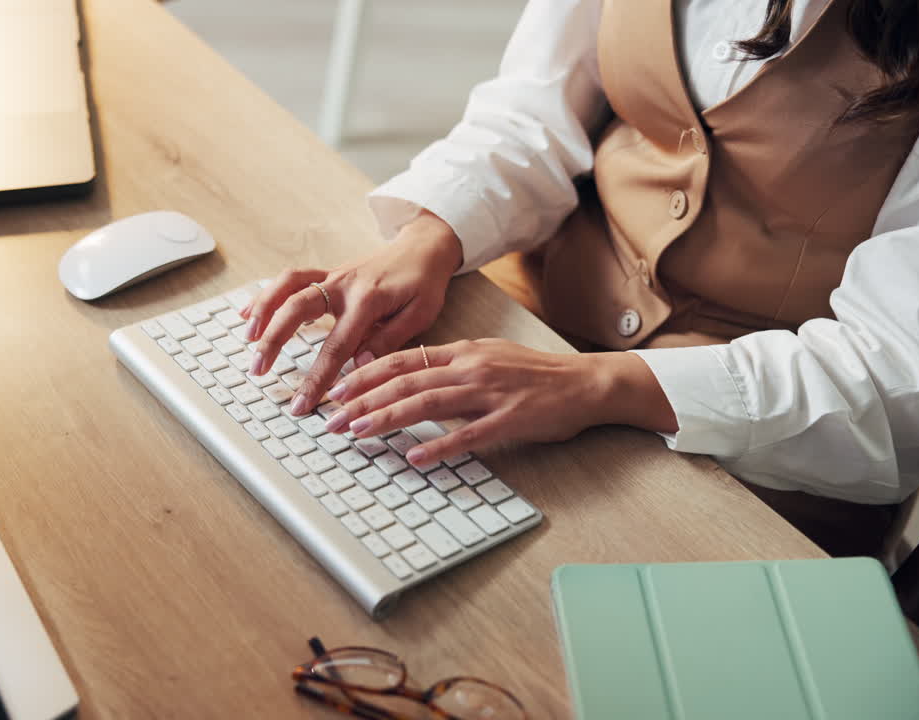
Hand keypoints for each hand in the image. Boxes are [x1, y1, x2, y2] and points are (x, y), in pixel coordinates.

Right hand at [240, 211, 462, 415]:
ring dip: (263, 310)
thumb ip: (389, 339)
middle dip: (274, 340)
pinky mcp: (326, 273)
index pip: (336, 346)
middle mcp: (344, 285)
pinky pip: (291, 280)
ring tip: (248, 339)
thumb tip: (359, 364)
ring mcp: (332, 276)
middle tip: (257, 370)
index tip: (302, 403)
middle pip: (297, 308)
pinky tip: (249, 314)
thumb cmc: (424, 283)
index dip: (316, 378)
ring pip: (287, 286)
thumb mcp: (421, 314)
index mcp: (368, 301)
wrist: (423, 247)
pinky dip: (268, 295)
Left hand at [321, 339, 678, 464]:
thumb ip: (449, 369)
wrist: (587, 382)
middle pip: (405, 382)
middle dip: (363, 399)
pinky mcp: (511, 418)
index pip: (402, 360)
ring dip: (388, 418)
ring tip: (358, 432)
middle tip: (331, 419)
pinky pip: (469, 434)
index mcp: (462, 352)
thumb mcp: (487, 359)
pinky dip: (439, 447)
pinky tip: (415, 458)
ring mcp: (490, 392)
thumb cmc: (536, 375)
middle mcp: (470, 367)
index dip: (364, 374)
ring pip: (428, 403)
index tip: (336, 389)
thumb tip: (409, 380)